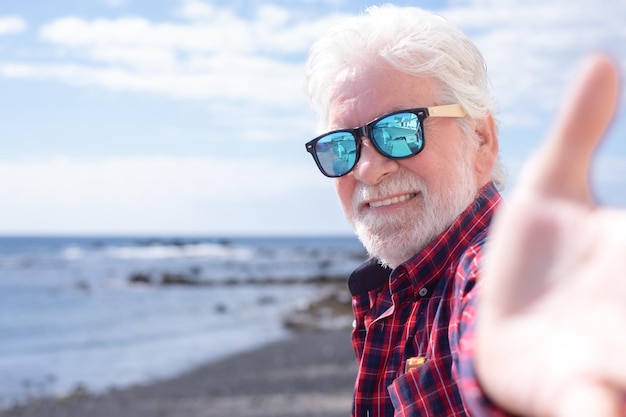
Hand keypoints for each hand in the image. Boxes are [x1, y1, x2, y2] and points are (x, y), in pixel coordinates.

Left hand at [476, 55, 625, 416]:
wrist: (492, 319)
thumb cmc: (532, 260)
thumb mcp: (551, 187)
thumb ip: (579, 130)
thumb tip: (601, 61)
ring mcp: (619, 363)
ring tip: (615, 384)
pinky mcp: (579, 398)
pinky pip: (596, 412)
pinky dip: (599, 412)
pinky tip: (598, 407)